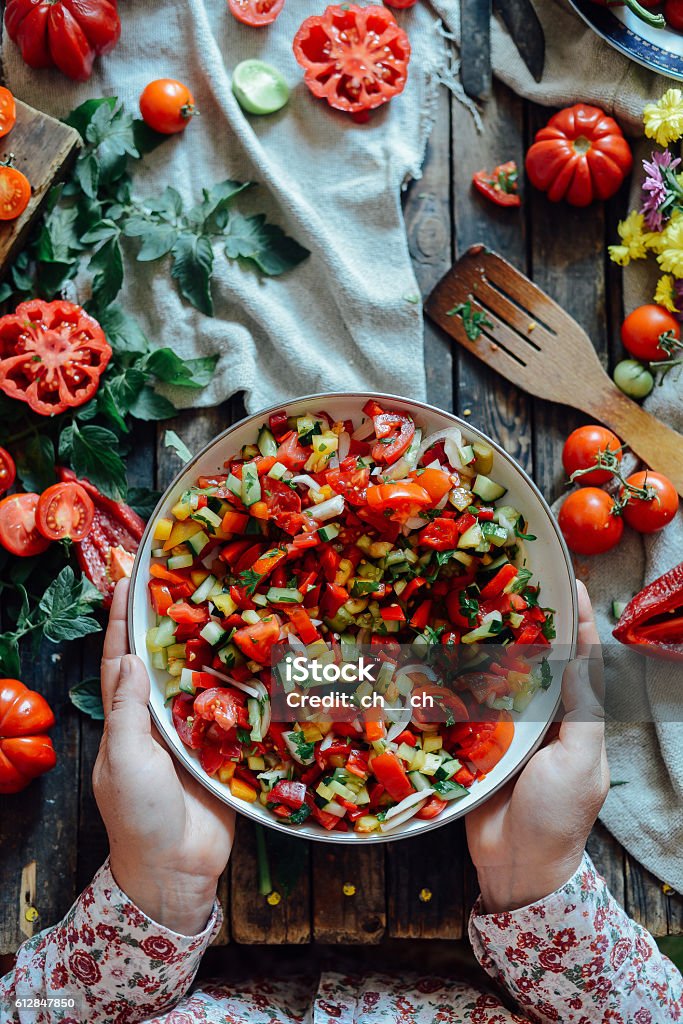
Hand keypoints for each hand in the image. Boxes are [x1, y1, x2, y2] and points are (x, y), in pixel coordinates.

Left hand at [93, 578, 234, 934]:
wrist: (177, 868)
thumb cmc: (140, 814)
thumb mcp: (126, 760)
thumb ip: (129, 711)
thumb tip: (132, 659)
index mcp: (127, 720)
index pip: (121, 661)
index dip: (120, 622)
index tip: (126, 582)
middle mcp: (158, 720)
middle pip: (164, 663)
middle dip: (170, 625)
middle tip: (185, 582)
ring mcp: (191, 733)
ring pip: (200, 681)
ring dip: (209, 649)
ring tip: (224, 608)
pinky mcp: (222, 749)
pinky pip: (232, 711)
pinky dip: (242, 687)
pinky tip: (258, 660)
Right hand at [466, 580, 608, 912]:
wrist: (516, 865)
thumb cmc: (558, 815)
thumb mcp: (581, 763)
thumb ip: (581, 712)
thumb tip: (578, 660)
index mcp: (572, 720)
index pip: (579, 661)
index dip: (577, 623)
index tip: (572, 585)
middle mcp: (540, 717)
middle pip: (535, 661)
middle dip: (527, 625)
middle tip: (511, 584)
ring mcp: (506, 729)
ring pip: (497, 678)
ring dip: (488, 647)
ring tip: (475, 607)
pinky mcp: (474, 742)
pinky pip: (465, 706)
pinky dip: (455, 682)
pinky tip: (442, 655)